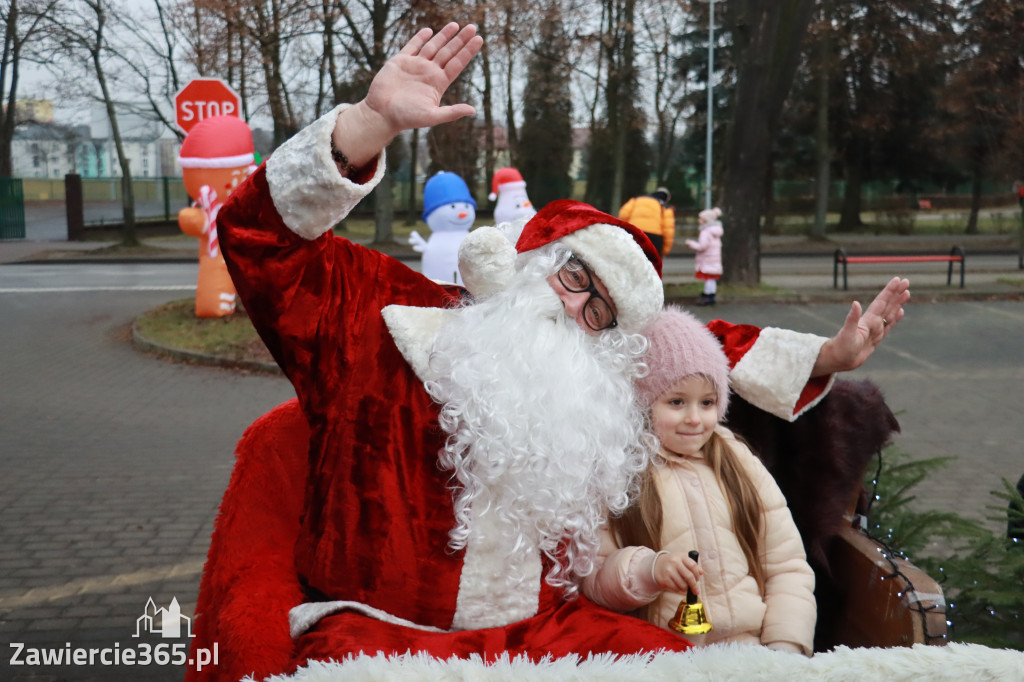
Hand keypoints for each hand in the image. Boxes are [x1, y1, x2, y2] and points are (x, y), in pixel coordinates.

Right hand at [334, 23, 482, 166]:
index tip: (479, 39)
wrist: (381, 114)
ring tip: (455, 25)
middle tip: (473, 27)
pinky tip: (430, 31)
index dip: (468, 51)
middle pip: (448, 52)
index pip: (457, 63)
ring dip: (444, 35)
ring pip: (433, 46)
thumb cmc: (406, 118)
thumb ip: (452, 112)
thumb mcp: (432, 116)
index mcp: (438, 83)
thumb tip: (473, 110)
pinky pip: (413, 46)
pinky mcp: (400, 61)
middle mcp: (429, 72)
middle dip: (460, 40)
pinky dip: (420, 38)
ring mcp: (415, 65)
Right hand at [652, 551, 702, 595]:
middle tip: (696, 591)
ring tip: (685, 587)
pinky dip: (679, 590)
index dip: (697, 574)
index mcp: (681, 556)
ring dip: (686, 588)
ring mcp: (669, 571)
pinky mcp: (665, 580)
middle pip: (689, 576)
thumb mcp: (682, 559)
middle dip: (694, 585)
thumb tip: (701, 572)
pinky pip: (676, 588)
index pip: (693, 566)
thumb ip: (693, 565)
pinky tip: (679, 587)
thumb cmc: (674, 562)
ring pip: (683, 585)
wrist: (657, 564)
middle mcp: (674, 563)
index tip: (698, 579)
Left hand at [812, 276, 910, 375]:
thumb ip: (852, 318)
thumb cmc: (841, 347)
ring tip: (906, 293)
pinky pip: (888, 326)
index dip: (889, 291)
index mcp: (868, 320)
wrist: (838, 360)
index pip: (881, 302)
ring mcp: (874, 330)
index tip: (898, 280)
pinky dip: (895, 318)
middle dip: (897, 293)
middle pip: (887, 304)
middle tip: (907, 281)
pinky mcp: (875, 338)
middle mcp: (872, 322)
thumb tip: (855, 303)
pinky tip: (900, 312)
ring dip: (898, 303)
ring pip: (889, 313)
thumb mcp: (847, 333)